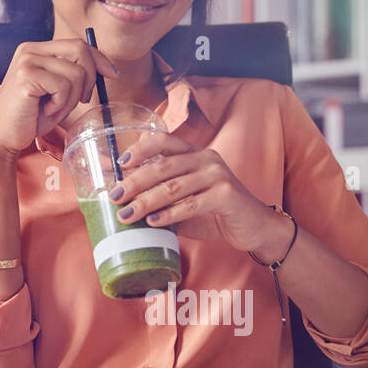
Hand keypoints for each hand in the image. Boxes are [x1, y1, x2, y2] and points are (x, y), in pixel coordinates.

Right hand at [0, 38, 119, 159]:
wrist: (4, 137)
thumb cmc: (31, 117)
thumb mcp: (57, 91)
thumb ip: (74, 74)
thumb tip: (107, 68)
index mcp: (37, 50)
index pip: (77, 44)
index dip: (99, 58)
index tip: (113, 75)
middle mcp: (30, 50)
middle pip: (80, 50)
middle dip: (90, 79)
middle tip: (81, 100)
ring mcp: (26, 61)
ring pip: (75, 73)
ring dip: (71, 99)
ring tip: (54, 109)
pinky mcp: (25, 76)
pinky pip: (63, 86)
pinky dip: (60, 104)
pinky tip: (45, 111)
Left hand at [110, 131, 284, 253]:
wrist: (252, 227)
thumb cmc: (213, 212)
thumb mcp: (184, 200)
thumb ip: (160, 197)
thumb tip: (122, 202)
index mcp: (194, 153)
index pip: (163, 140)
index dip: (140, 148)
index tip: (120, 163)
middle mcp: (206, 158)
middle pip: (163, 166)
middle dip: (135, 181)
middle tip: (115, 196)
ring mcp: (218, 175)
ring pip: (173, 186)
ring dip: (146, 201)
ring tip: (126, 214)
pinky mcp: (226, 195)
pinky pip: (191, 204)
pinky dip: (169, 214)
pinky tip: (152, 222)